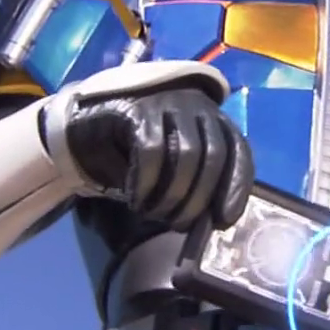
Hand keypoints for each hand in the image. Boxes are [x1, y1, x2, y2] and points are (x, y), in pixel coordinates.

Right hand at [50, 70, 253, 228]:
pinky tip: (135, 198)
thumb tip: (214, 220)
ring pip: (185, 154)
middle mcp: (197, 106)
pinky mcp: (138, 109)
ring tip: (154, 214)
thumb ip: (198, 185)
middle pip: (212, 156)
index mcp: (214, 120)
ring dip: (171, 195)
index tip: (222, 221)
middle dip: (197, 200)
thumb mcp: (175, 170)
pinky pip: (151, 150)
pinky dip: (146, 182)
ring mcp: (168, 103)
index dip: (235, 188)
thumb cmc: (140, 155)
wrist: (90, 130)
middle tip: (177, 225)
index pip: (238, 151)